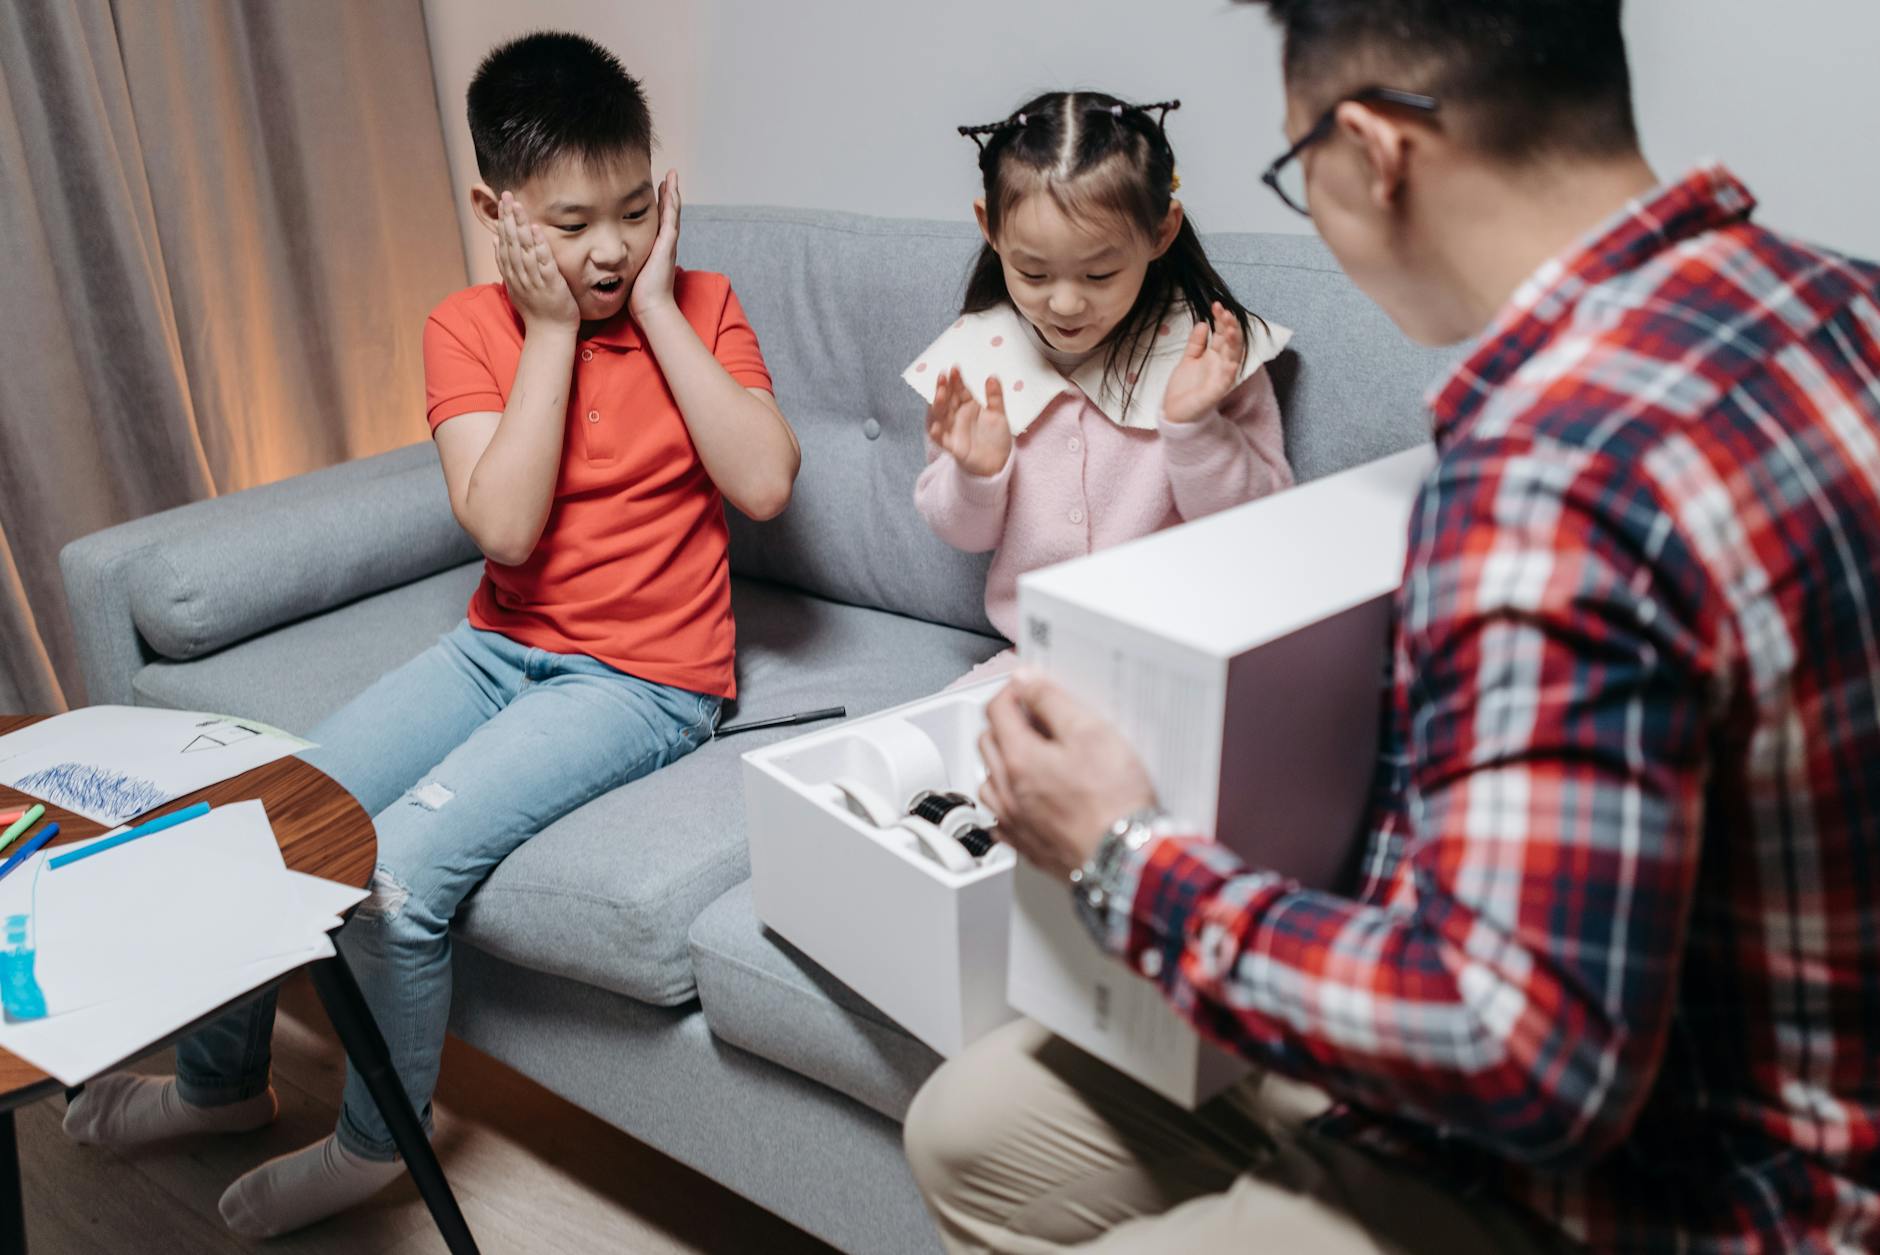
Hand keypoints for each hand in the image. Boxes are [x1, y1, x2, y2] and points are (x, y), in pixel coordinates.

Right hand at [494, 192, 577, 330]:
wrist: (549, 334)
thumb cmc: (537, 310)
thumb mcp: (516, 286)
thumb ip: (506, 264)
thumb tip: (495, 241)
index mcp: (512, 275)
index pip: (504, 243)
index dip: (502, 222)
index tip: (501, 202)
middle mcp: (520, 276)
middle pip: (511, 242)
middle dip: (508, 218)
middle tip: (506, 195)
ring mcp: (534, 280)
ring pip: (524, 250)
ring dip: (520, 227)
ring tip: (518, 207)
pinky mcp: (550, 285)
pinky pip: (544, 263)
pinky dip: (539, 246)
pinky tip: (537, 230)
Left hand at [630, 168, 681, 319]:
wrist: (650, 307)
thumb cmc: (639, 295)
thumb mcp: (630, 272)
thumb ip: (625, 261)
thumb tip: (610, 259)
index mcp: (656, 248)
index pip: (658, 221)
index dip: (659, 204)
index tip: (656, 188)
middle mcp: (664, 243)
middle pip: (668, 212)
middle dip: (669, 193)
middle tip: (669, 175)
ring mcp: (668, 243)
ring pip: (672, 212)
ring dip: (673, 192)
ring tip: (672, 175)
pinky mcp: (667, 245)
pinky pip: (671, 219)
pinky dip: (672, 203)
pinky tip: (671, 189)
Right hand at [926, 367, 1013, 478]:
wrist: (997, 462)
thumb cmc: (996, 438)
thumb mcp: (999, 415)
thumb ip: (995, 397)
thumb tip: (993, 376)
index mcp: (968, 405)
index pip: (959, 390)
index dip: (956, 380)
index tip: (955, 368)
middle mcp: (957, 415)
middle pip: (947, 399)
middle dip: (944, 387)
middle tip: (944, 376)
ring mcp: (952, 429)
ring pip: (941, 415)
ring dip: (938, 404)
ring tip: (940, 393)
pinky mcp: (952, 446)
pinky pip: (941, 439)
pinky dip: (937, 433)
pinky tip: (936, 426)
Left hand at [978, 671, 1156, 879]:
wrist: (1126, 859)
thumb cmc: (1114, 802)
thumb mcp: (1090, 732)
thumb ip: (1052, 701)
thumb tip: (1026, 682)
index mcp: (1019, 760)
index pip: (995, 710)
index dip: (1012, 691)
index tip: (1030, 688)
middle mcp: (1008, 792)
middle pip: (987, 743)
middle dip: (1006, 722)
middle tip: (1035, 716)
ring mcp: (1015, 823)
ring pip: (990, 782)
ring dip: (1003, 763)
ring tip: (1034, 756)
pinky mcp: (1028, 847)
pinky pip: (1001, 818)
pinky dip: (1008, 801)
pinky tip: (1029, 798)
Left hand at [1162, 301, 1245, 424]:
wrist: (1175, 412)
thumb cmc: (1184, 387)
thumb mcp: (1188, 359)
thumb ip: (1196, 343)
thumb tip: (1204, 322)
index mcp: (1214, 356)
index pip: (1222, 334)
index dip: (1221, 319)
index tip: (1216, 305)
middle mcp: (1220, 364)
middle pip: (1230, 342)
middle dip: (1229, 326)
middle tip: (1225, 311)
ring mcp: (1220, 377)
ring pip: (1233, 357)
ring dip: (1234, 343)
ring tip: (1231, 328)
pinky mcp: (1216, 392)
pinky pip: (1226, 380)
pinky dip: (1230, 370)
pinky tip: (1232, 361)